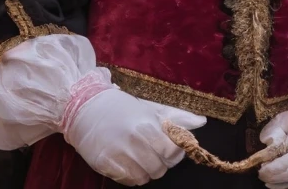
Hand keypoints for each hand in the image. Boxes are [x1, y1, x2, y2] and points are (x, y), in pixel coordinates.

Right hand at [62, 87, 205, 185]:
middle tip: (154, 154)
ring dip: (147, 171)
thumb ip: (176, 117)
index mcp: (146, 125)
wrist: (85, 107)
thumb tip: (202, 122)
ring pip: (144, 177)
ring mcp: (117, 154)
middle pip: (159, 168)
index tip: (170, 149)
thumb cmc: (121, 108)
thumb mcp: (149, 109)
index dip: (174, 154)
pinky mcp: (103, 163)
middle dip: (161, 164)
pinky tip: (129, 163)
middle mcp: (132, 141)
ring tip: (141, 159)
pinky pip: (127, 180)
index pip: (171, 152)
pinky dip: (132, 175)